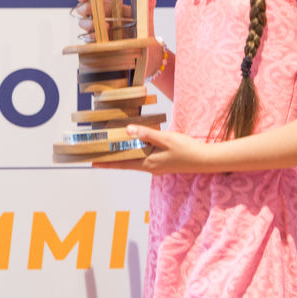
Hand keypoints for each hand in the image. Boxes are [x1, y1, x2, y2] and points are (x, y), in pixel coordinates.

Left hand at [92, 125, 208, 173]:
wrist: (204, 160)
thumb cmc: (186, 149)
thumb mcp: (166, 139)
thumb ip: (147, 134)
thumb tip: (128, 130)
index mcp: (149, 163)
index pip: (123, 163)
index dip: (108, 162)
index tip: (93, 161)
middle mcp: (150, 167)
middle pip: (127, 162)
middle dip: (113, 158)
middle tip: (98, 153)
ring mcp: (157, 166)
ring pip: (136, 159)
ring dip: (125, 154)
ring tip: (113, 149)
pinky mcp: (162, 163)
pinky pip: (144, 158)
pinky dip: (136, 152)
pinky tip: (136, 146)